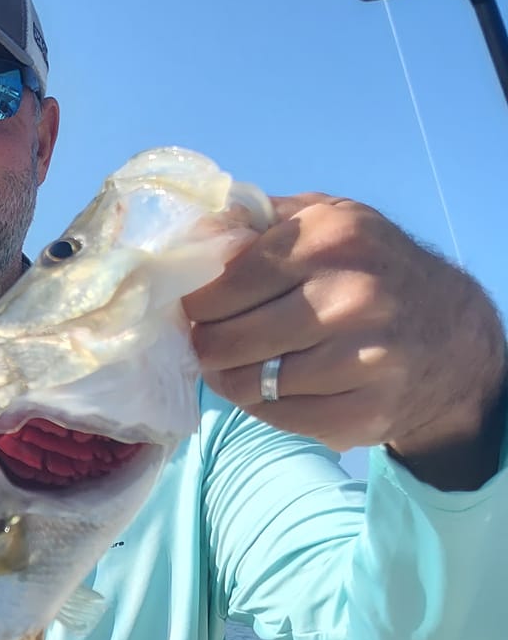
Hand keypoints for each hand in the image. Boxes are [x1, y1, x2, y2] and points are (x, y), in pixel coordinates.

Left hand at [184, 194, 506, 487]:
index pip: (222, 286)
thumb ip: (257, 222)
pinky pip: (279, 418)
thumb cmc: (371, 269)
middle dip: (206, 346)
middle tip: (209, 344)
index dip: (196, 305)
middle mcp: (350, 297)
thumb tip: (190, 235)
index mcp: (330, 239)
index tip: (194, 311)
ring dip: (230, 380)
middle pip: (226, 342)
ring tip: (239, 365)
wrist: (450, 333)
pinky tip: (276, 388)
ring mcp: (363, 359)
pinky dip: (265, 407)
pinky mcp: (366, 411)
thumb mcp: (327, 221)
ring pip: (247, 386)